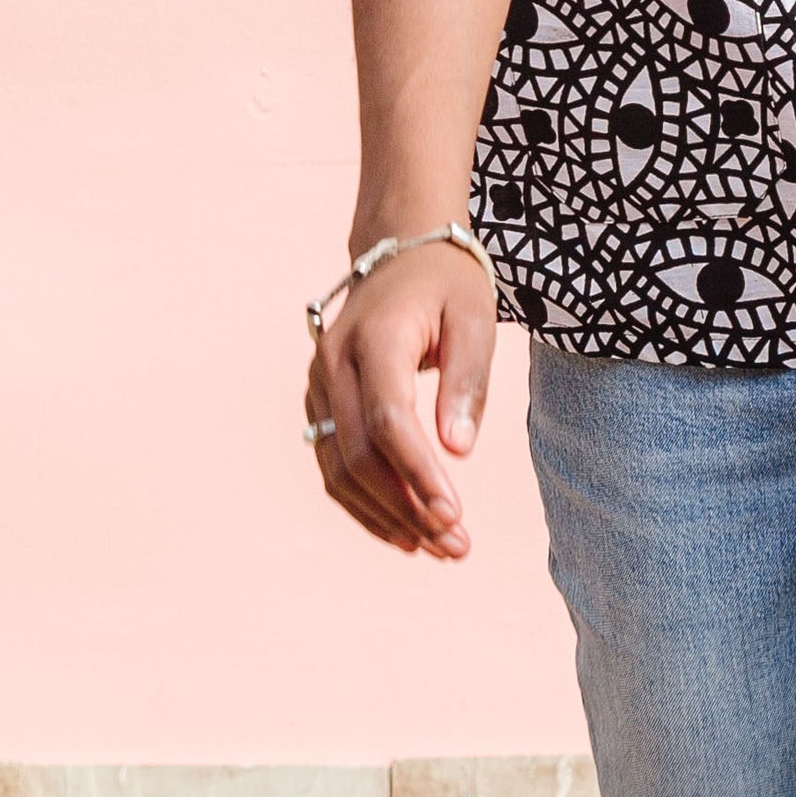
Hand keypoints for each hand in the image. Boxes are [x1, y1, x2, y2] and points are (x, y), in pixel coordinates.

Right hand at [304, 245, 495, 556]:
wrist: (400, 247)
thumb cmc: (447, 283)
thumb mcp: (476, 318)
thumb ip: (469, 380)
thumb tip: (458, 451)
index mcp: (375, 340)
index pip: (388, 421)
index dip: (418, 474)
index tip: (455, 514)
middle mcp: (333, 364)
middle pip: (358, 454)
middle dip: (406, 508)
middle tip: (455, 546)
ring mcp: (319, 383)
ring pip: (338, 467)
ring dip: (385, 515)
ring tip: (436, 548)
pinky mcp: (320, 400)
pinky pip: (333, 461)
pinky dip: (364, 500)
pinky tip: (404, 529)